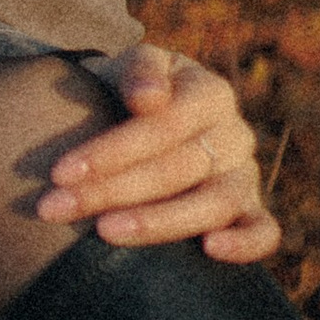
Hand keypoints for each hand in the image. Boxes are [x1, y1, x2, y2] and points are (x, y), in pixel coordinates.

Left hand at [35, 44, 278, 265]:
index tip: (59, 172)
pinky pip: (264, 232)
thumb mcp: (128, 68)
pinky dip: (245, 244)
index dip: (111, 150)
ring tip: (105, 231)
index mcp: (209, 93)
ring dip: (158, 221)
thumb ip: (139, 71)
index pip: (164, 125)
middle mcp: (233, 134)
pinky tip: (210, 250)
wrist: (140, 116)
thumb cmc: (129, 92)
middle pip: (178, 168)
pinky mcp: (249, 211)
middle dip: (111, 190)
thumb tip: (149, 98)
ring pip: (214, 204)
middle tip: (55, 208)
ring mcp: (244, 175)